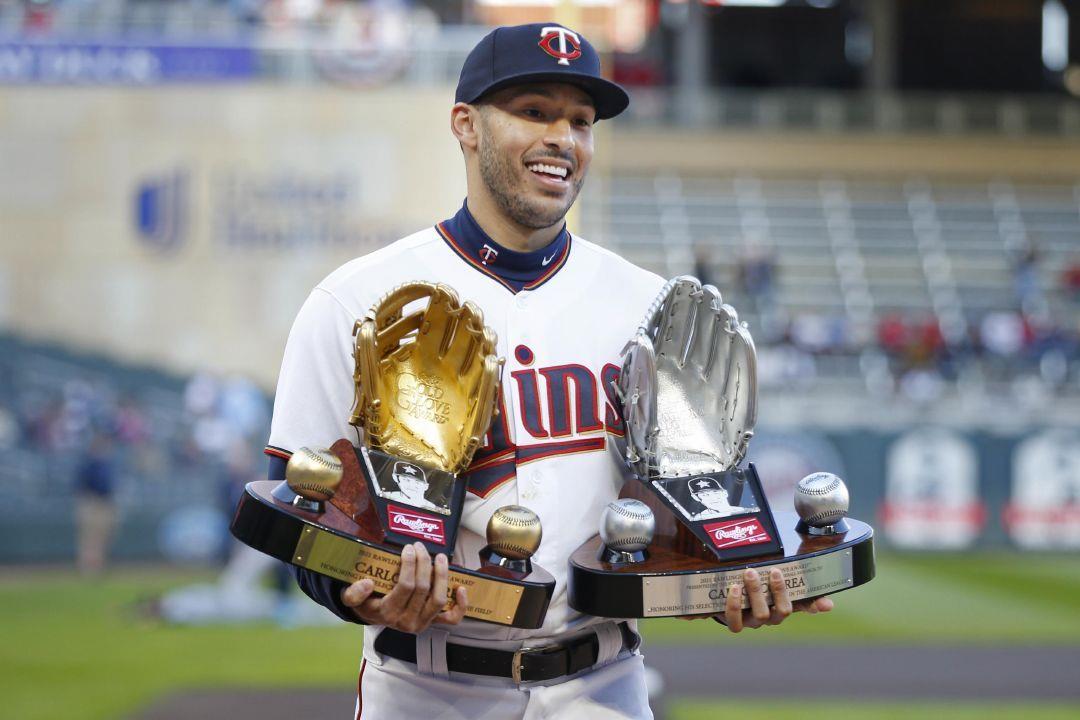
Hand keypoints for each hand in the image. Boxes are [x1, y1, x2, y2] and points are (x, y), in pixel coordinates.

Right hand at [340, 542, 467, 631]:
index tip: (408, 548)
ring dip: (442, 575)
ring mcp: (422, 624)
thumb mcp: (350, 598)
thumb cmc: (365, 602)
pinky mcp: (432, 623)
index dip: (410, 564)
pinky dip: (460, 605)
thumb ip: (354, 593)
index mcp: (388, 614)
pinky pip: (451, 618)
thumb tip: (367, 583)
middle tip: (420, 546)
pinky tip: (460, 588)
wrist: (372, 616)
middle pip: (423, 589)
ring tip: (439, 557)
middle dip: (424, 562)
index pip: (405, 586)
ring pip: (439, 600)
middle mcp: (407, 622)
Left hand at [720, 567, 833, 632]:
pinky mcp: (734, 621)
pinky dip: (734, 605)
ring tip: (750, 574)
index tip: (826, 603)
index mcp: (783, 606)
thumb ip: (796, 583)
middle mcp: (771, 617)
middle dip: (778, 590)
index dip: (815, 605)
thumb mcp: (773, 580)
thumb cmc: (755, 585)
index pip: (805, 607)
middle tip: (773, 570)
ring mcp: (753, 621)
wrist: (729, 591)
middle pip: (781, 611)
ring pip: (760, 615)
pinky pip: (735, 620)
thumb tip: (828, 603)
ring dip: (756, 594)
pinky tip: (734, 589)